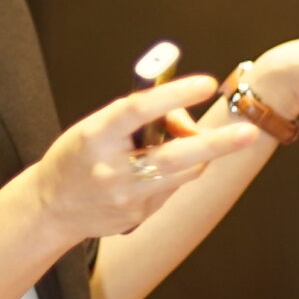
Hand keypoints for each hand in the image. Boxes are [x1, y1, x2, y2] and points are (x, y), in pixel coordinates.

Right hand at [20, 75, 259, 243]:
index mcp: (95, 137)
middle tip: (248, 133)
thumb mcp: (95, 127)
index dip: (175, 94)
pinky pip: (173, 187)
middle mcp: (112, 169)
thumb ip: (136, 118)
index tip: (207, 83)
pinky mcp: (139, 216)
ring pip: (184, 172)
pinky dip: (176, 171)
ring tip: (183, 138)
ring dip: (197, 152)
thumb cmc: (77, 156)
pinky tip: (157, 167)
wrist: (50, 208)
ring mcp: (127, 197)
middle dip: (217, 144)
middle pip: (175, 156)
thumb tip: (183, 114)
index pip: (138, 110)